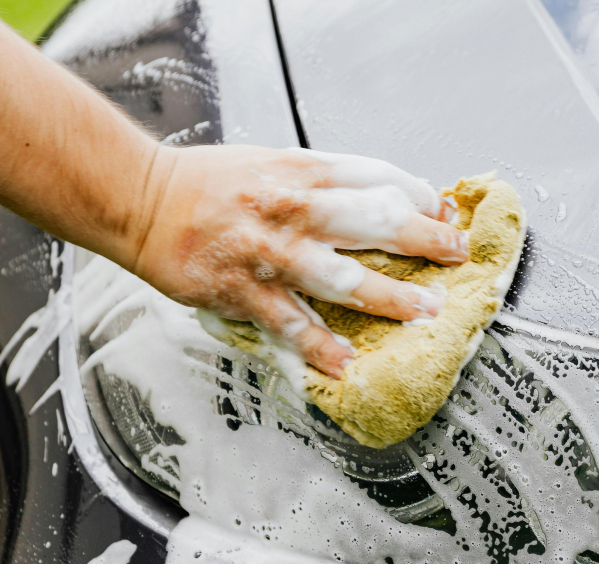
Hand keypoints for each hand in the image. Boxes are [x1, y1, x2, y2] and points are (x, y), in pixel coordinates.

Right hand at [131, 145, 467, 378]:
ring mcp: (268, 252)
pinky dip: (320, 347)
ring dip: (389, 297)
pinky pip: (290, 324)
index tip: (447, 214)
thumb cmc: (210, 183)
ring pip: (341, 277)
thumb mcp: (275, 164)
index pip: (377, 178)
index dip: (420, 196)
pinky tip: (346, 363)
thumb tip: (386, 200)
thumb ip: (327, 183)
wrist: (140, 198)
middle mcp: (291, 207)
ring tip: (425, 313)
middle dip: (423, 240)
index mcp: (302, 171)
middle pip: (372, 221)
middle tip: (457, 257)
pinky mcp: (242, 291)